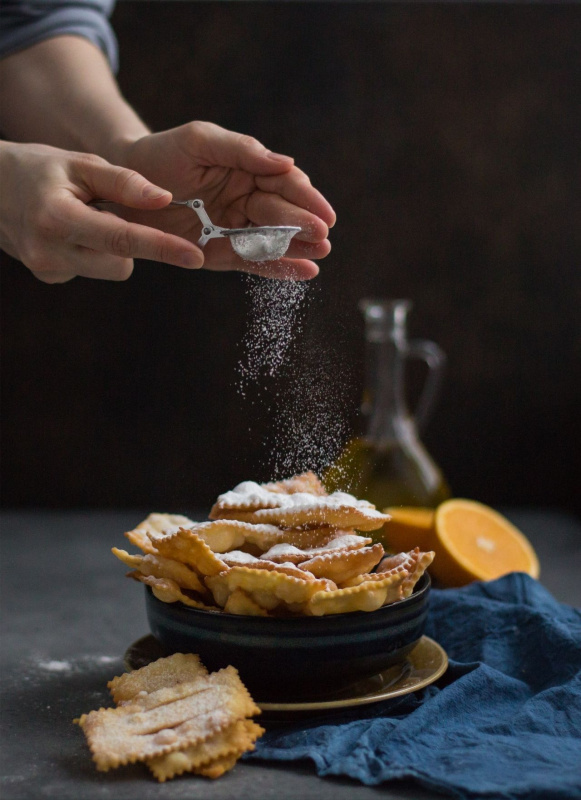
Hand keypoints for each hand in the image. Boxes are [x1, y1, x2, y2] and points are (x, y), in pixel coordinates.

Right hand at [0, 142, 201, 283]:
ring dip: (110, 246)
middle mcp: (50, 252)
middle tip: (108, 211)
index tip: (195, 257)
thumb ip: (124, 182)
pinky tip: (71, 232)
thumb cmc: (38, 169)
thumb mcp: (80, 164)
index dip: (162, 248)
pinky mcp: (49, 278)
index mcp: (58, 218)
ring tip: (84, 217)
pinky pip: (91, 270)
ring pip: (109, 268)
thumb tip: (166, 199)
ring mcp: (47, 270)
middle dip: (129, 241)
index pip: (122, 239)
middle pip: (122, 263)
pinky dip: (91, 252)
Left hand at [113, 121, 335, 279]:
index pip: (284, 183)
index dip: (306, 197)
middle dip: (304, 225)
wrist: (124, 185)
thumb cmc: (163, 154)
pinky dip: (277, 267)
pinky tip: (303, 272)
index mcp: (248, 169)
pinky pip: (253, 261)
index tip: (324, 212)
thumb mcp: (201, 140)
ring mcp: (236, 228)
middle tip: (322, 236)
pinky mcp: (222, 254)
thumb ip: (242, 149)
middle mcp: (247, 200)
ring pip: (273, 239)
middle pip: (283, 213)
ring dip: (299, 248)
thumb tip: (286, 162)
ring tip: (320, 255)